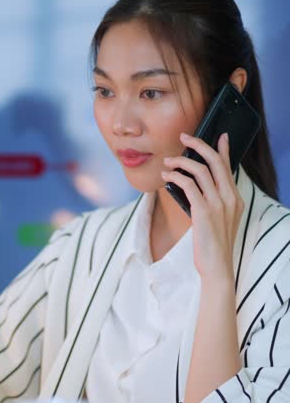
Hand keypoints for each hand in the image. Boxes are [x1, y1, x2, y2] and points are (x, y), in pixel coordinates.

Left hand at [161, 132, 244, 283]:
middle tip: (184, 137)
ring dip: (181, 162)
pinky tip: (167, 177)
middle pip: (215, 161)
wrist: (217, 267)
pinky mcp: (204, 211)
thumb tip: (193, 186)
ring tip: (167, 162)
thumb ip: (212, 203)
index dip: (223, 149)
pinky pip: (189, 185)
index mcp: (235, 199)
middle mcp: (230, 198)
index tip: (219, 136)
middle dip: (198, 145)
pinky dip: (176, 177)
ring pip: (200, 170)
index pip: (228, 167)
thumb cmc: (213, 246)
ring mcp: (219, 204)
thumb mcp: (217, 221)